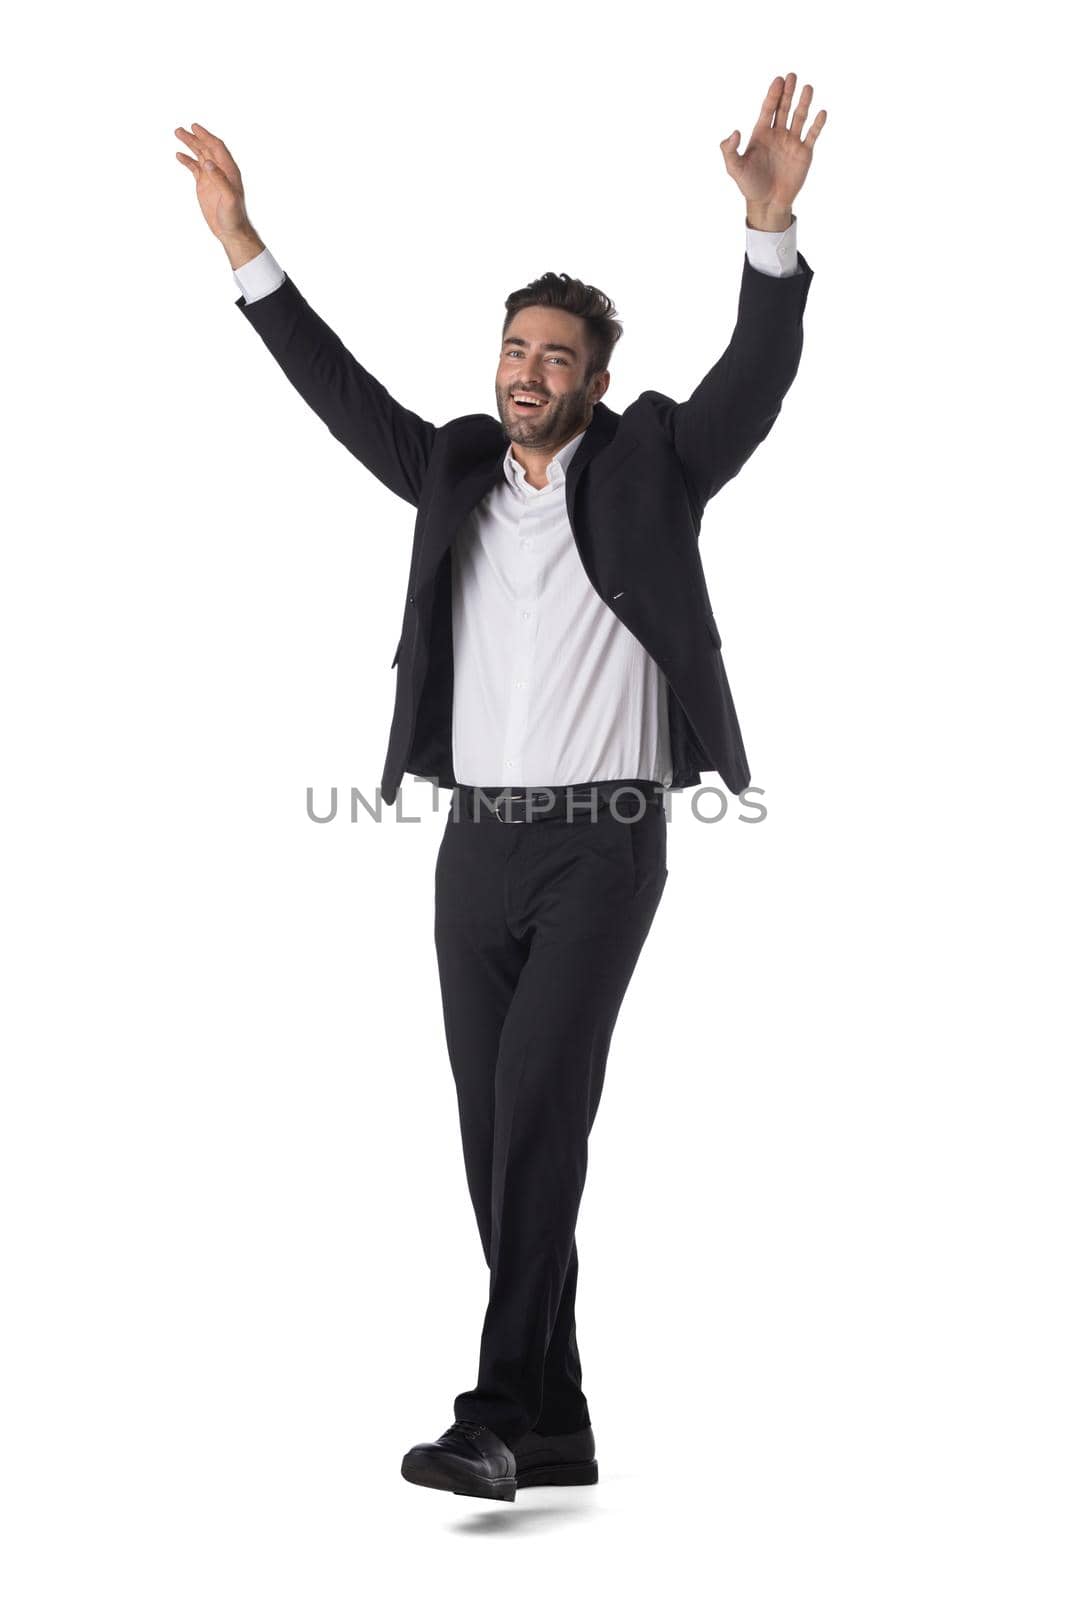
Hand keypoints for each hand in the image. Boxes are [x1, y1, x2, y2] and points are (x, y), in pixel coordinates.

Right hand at [174, 123, 255, 242]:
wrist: (231, 231)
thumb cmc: (234, 216)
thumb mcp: (229, 198)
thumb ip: (220, 179)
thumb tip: (208, 162)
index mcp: (229, 170)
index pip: (217, 147)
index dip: (206, 136)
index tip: (194, 127)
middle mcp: (220, 170)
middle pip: (206, 148)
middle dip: (194, 138)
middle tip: (180, 130)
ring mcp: (211, 177)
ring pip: (200, 155)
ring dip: (190, 144)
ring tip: (178, 134)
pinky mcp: (204, 185)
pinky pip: (194, 168)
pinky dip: (187, 160)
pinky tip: (179, 155)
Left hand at [720, 73, 826, 225]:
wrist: (767, 204)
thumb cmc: (749, 185)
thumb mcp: (734, 169)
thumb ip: (729, 150)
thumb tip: (734, 132)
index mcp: (761, 134)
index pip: (768, 109)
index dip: (773, 95)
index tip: (778, 80)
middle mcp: (778, 134)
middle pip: (784, 108)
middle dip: (788, 92)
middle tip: (792, 76)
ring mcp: (792, 142)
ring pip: (799, 118)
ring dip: (803, 103)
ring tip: (808, 88)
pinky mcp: (804, 153)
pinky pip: (812, 135)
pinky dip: (817, 124)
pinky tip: (821, 112)